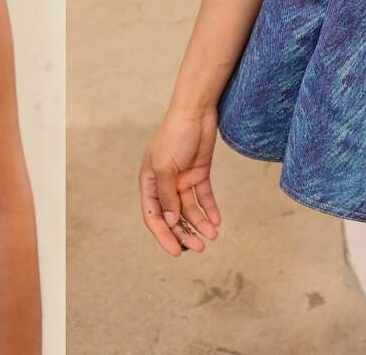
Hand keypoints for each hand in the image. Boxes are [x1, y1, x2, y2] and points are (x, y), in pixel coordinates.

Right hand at [140, 107, 222, 255]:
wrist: (195, 113)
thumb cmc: (174, 136)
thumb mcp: (166, 167)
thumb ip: (167, 195)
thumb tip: (170, 221)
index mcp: (149, 182)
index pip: (153, 215)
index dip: (164, 235)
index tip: (177, 252)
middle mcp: (164, 184)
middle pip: (173, 217)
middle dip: (185, 233)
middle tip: (199, 248)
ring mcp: (182, 180)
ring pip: (190, 210)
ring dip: (200, 224)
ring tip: (212, 236)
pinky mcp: (199, 174)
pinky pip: (204, 197)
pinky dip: (210, 209)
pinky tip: (217, 221)